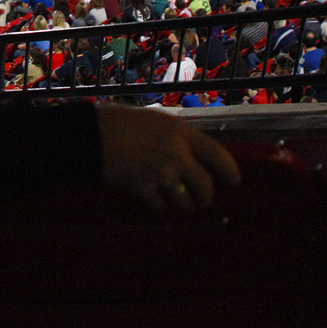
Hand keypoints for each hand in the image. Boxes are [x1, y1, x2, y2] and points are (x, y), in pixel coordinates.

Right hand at [96, 103, 240, 214]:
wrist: (92, 135)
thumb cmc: (121, 121)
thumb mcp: (156, 120)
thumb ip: (176, 137)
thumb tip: (192, 156)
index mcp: (181, 133)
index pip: (218, 155)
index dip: (230, 171)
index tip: (235, 182)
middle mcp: (177, 155)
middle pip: (205, 186)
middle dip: (205, 197)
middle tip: (202, 200)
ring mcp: (161, 174)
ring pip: (185, 201)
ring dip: (184, 205)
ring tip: (180, 203)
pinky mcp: (144, 190)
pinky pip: (161, 206)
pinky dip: (160, 206)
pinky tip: (155, 200)